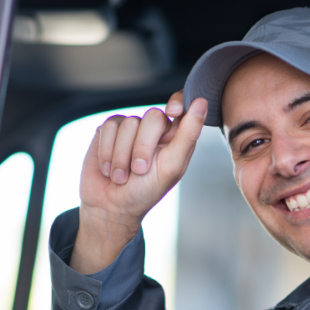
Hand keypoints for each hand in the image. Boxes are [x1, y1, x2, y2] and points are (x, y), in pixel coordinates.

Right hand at [70, 91, 207, 273]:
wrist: (110, 207)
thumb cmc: (145, 192)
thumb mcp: (172, 166)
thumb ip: (188, 134)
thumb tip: (202, 102)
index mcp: (174, 137)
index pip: (182, 104)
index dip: (178, 102)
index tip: (174, 111)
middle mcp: (153, 130)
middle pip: (153, 116)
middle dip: (143, 147)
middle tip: (139, 170)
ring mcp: (129, 129)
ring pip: (127, 124)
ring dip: (122, 156)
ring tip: (121, 175)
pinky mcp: (108, 132)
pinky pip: (107, 128)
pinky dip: (107, 152)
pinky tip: (108, 168)